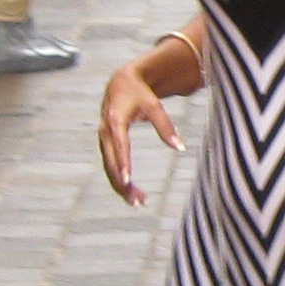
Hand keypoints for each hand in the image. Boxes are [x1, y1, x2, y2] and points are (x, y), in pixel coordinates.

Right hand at [98, 60, 181, 203]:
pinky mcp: (106, 144)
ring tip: (138, 202)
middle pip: (111, 163)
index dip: (123, 163)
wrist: (120, 83)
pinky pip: (111, 165)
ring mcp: (103, 139)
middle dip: (122, 183)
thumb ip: (166, 127)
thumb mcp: (154, 106)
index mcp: (115, 120)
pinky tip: (132, 192)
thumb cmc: (140, 93)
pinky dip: (119, 179)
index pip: (119, 145)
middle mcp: (105, 132)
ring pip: (109, 168)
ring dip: (121, 186)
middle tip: (138, 201)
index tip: (128, 180)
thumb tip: (181, 148)